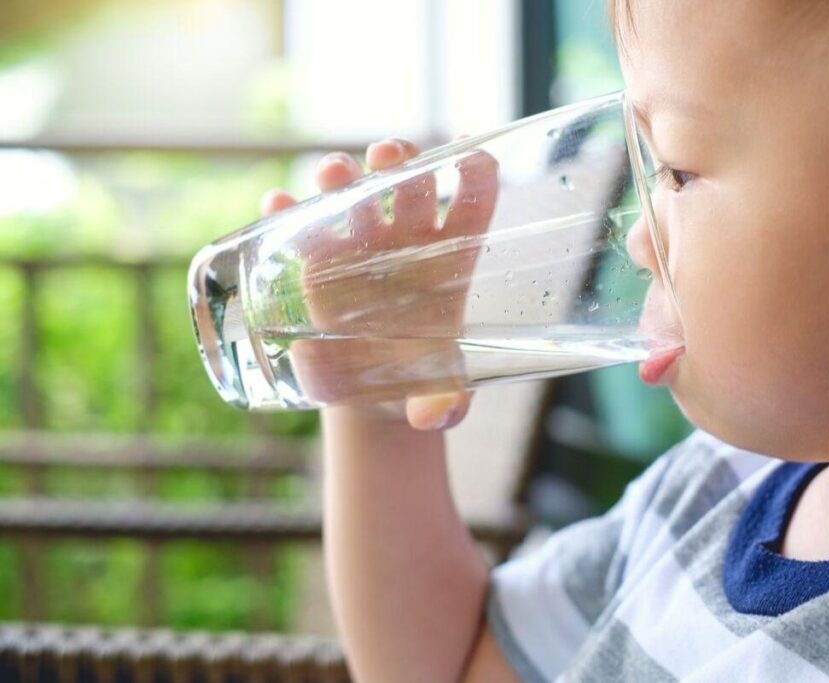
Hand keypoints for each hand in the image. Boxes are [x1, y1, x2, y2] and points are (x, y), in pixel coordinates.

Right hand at [259, 138, 497, 429]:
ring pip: (357, 195)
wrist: (376, 394)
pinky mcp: (322, 264)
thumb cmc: (421, 383)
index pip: (474, 202)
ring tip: (333, 172)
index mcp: (455, 260)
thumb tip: (435, 414)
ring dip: (344, 174)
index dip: (476, 173)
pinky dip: (288, 210)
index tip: (471, 154)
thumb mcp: (439, 398)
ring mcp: (364, 249)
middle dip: (400, 160)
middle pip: (411, 183)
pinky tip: (277, 203)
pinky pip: (304, 228)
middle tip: (387, 154)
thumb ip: (445, 404)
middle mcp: (411, 244)